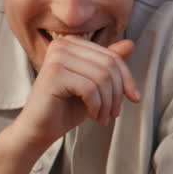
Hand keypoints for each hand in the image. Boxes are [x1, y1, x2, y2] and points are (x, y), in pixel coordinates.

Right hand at [10, 36, 141, 152]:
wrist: (39, 129)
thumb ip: (108, 64)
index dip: (127, 79)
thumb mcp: (95, 84)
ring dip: (108, 103)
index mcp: (72, 44)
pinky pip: (90, 88)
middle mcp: (63, 45)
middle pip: (109, 65)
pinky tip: (93, 116)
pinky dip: (97, 107)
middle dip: (118, 93)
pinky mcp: (54, 74)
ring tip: (103, 117)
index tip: (134, 98)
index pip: (112, 56)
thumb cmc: (65, 108)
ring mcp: (56, 57)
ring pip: (102, 77)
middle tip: (114, 113)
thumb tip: (130, 44)